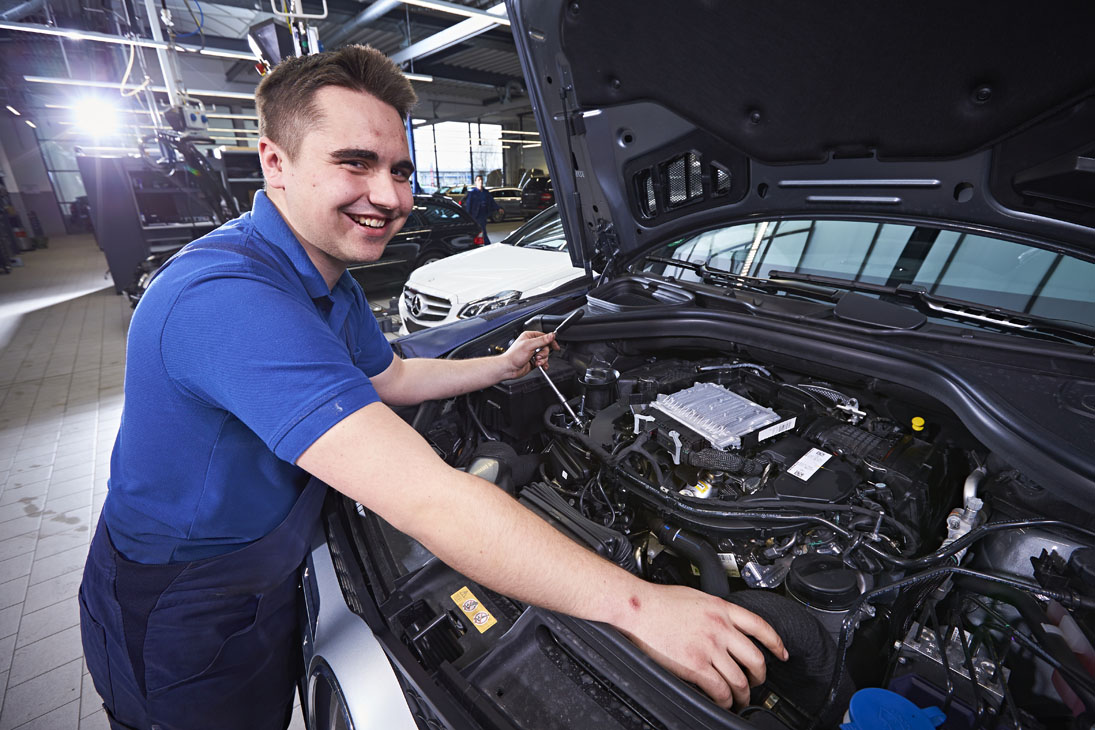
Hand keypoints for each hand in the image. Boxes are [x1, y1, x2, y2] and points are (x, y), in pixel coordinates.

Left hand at [497, 330, 557, 379]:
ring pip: (545, 355)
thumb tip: (551, 335)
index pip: (544, 336)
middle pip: (546, 347)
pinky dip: (543, 364)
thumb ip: (542, 340)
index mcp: (529, 336)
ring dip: (542, 360)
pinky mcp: (534, 361)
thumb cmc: (513, 356)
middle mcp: (531, 344)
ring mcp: (533, 353)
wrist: (509, 368)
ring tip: (536, 362)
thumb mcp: (529, 346)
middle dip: (544, 353)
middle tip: (538, 356)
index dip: (551, 341)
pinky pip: (543, 361)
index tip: (556, 346)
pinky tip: (541, 366)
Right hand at [617, 583, 787, 708]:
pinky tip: (721, 700)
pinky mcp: (695, 665)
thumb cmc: (658, 601)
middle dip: (760, 677)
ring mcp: (709, 647)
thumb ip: (714, 610)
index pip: (760, 627)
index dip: (776, 643)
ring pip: (739, 679)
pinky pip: (719, 689)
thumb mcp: (696, 597)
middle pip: (755, 659)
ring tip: (738, 699)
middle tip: (756, 683)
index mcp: (721, 608)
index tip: (781, 654)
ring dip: (742, 694)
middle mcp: (720, 628)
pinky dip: (724, 699)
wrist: (636, 608)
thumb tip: (723, 623)